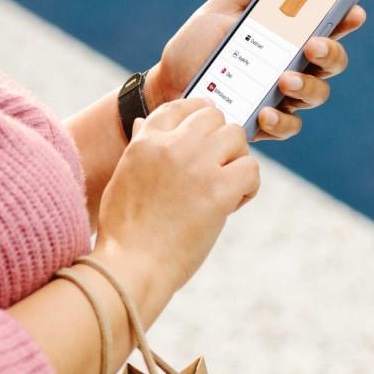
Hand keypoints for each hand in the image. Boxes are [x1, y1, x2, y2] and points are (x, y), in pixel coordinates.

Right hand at [95, 98, 258, 306]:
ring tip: (224, 188)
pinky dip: (248, 187)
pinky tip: (232, 205)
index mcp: (146, 141)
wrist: (131, 267)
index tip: (206, 135)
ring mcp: (196, 166)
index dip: (198, 116)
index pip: (181, 106)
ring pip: (237, 137)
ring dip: (236, 160)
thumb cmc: (124, 231)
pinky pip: (251, 169)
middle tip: (216, 169)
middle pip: (214, 117)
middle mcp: (172, 145)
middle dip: (220, 140)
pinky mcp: (218, 191)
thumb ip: (138, 148)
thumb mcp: (123, 178)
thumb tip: (141, 123)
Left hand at [145, 0, 365, 142]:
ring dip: (306, 85)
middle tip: (312, 44)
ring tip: (283, 78)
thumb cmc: (197, 45)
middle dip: (330, 52)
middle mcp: (293, 66)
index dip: (346, 19)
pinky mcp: (265, 123)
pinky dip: (281, 120)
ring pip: (316, 94)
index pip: (327, 26)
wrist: (166, 83)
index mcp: (287, 36)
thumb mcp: (220, 9)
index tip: (354, 11)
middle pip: (332, 62)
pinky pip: (287, 126)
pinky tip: (266, 111)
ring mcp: (282, 96)